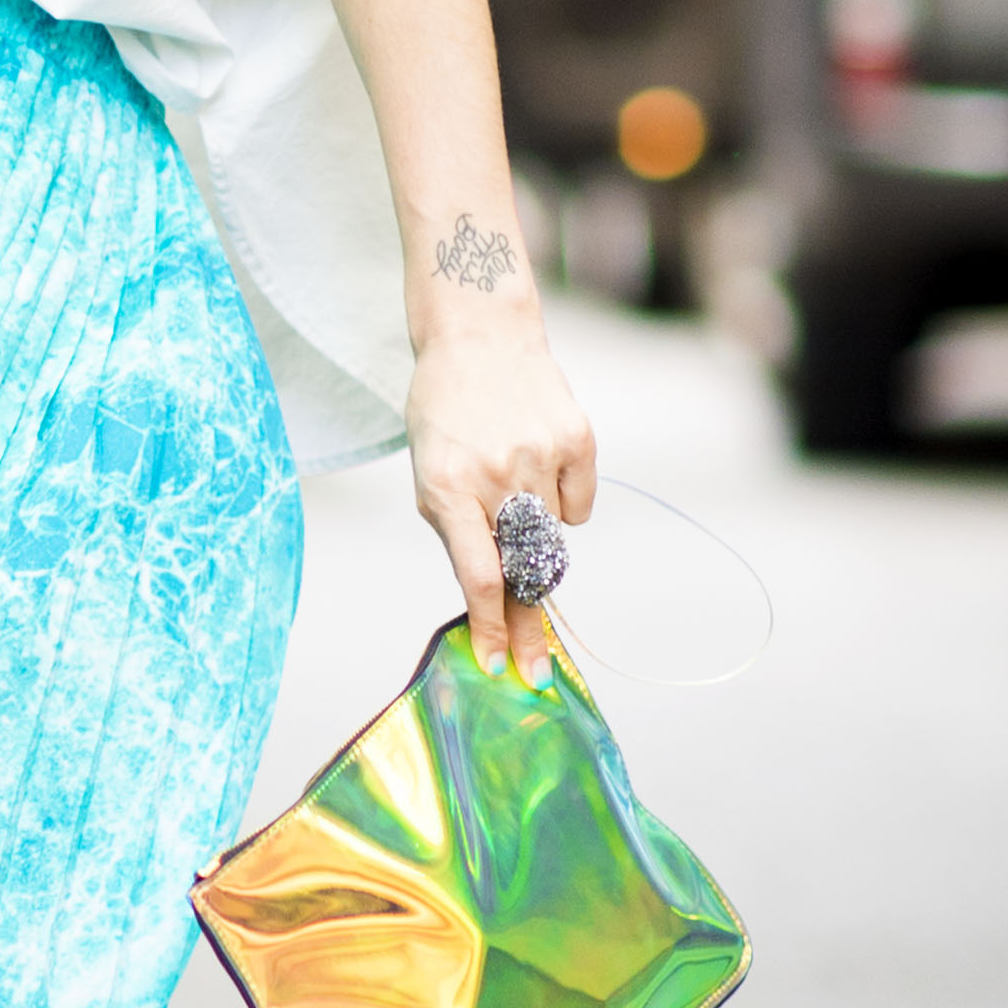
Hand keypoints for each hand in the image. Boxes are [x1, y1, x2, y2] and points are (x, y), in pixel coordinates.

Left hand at [405, 315, 598, 684]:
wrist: (479, 337)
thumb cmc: (444, 415)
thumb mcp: (428, 473)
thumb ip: (456, 533)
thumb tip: (489, 598)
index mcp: (449, 487)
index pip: (480, 576)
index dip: (491, 627)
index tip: (498, 667)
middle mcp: (498, 475)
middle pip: (525, 573)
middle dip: (529, 630)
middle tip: (536, 670)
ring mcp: (542, 456)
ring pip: (554, 541)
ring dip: (537, 545)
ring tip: (514, 501)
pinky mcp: (579, 440)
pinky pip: (579, 505)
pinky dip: (562, 501)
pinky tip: (539, 465)